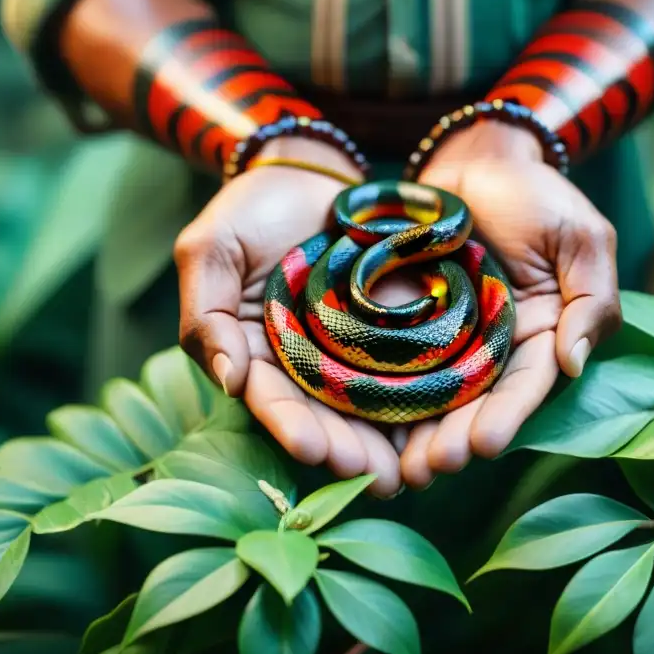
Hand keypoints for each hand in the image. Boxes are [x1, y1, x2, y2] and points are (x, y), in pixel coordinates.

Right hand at [175, 138, 406, 497]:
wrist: (309, 176)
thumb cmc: (249, 210)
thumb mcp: (212, 249)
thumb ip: (206, 311)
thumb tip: (228, 379)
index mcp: (258, 356)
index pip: (272, 400)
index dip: (292, 427)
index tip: (315, 451)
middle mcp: (306, 365)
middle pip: (328, 417)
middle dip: (351, 449)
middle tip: (376, 477)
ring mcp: (354, 352)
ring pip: (374, 405)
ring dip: (392, 440)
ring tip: (414, 468)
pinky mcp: (397, 333)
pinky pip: (413, 367)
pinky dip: (428, 396)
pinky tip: (448, 422)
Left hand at [403, 119, 622, 488]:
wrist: (477, 158)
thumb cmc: (538, 194)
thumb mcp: (582, 238)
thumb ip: (590, 299)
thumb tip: (572, 363)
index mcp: (540, 336)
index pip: (525, 386)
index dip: (505, 418)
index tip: (481, 446)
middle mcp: (492, 347)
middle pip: (471, 404)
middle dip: (450, 438)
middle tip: (426, 469)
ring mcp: (444, 335)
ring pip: (427, 392)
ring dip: (410, 430)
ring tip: (393, 465)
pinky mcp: (402, 319)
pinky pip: (387, 357)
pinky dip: (375, 388)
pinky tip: (356, 419)